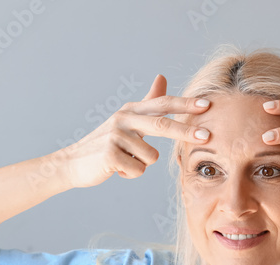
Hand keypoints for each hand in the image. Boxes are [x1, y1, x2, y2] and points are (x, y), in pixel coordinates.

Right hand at [56, 75, 211, 187]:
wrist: (73, 163)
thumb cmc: (105, 144)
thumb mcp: (126, 119)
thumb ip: (147, 101)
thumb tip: (162, 77)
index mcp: (131, 110)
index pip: (163, 104)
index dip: (185, 105)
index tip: (206, 105)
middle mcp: (124, 119)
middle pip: (162, 124)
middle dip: (185, 131)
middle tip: (206, 136)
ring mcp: (115, 136)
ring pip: (151, 156)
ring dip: (142, 164)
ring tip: (126, 160)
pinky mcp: (109, 154)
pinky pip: (137, 170)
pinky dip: (130, 174)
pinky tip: (117, 169)